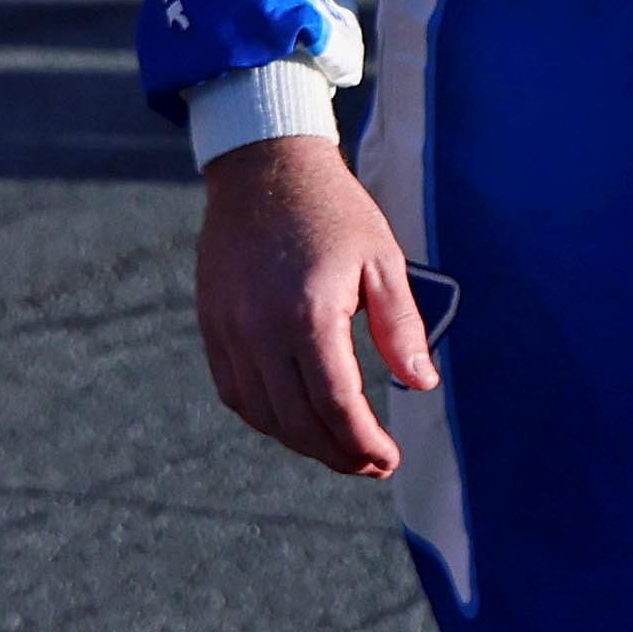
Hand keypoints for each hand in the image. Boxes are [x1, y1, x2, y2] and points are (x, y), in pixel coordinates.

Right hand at [193, 133, 432, 479]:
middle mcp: (260, 329)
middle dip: (337, 454)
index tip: (388, 459)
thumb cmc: (333, 212)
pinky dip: (266, 418)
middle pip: (297, 422)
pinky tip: (295, 419)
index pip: (337, 405)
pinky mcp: (211, 325)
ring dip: (302, 442)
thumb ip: (402, 328)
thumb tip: (421, 385)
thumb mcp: (383, 262)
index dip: (364, 443)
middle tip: (369, 463)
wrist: (264, 168)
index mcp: (309, 313)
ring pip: (263, 415)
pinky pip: (235, 392)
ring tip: (337, 446)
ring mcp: (229, 330)